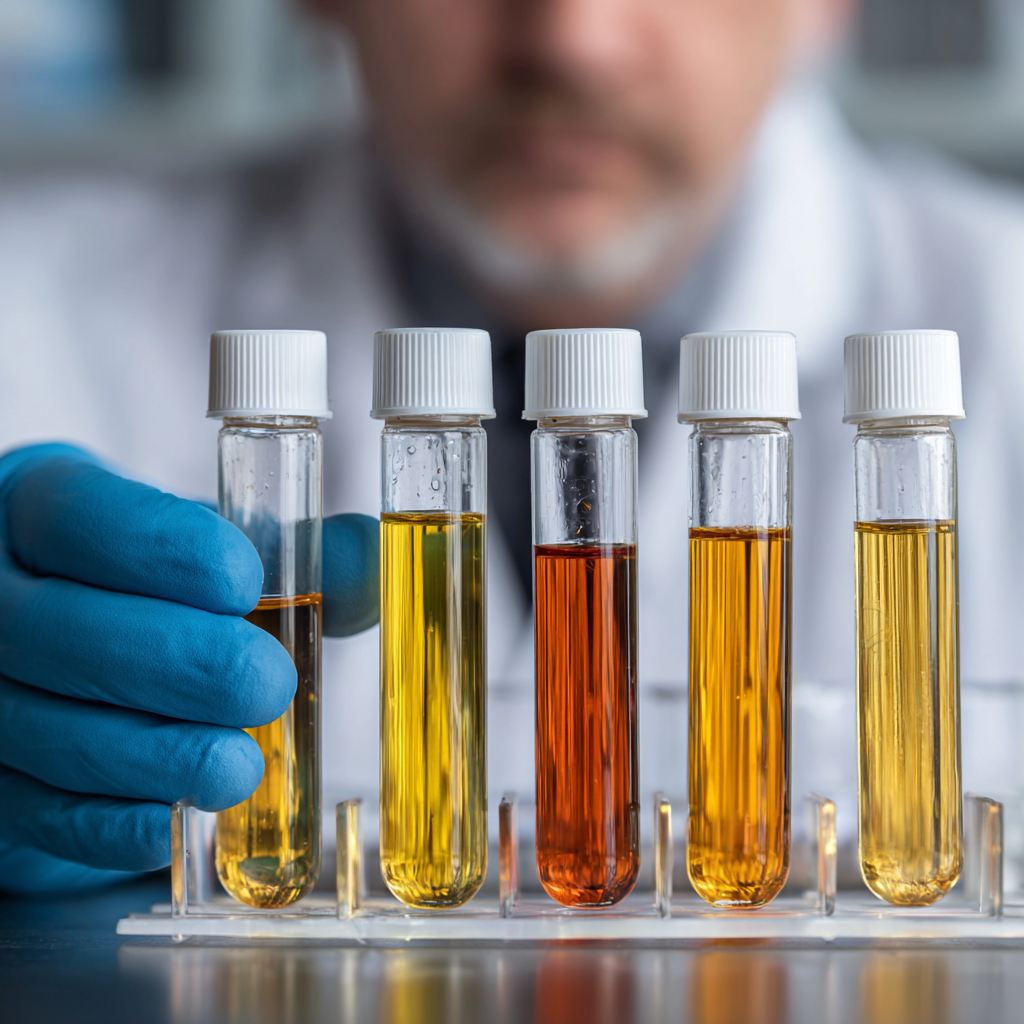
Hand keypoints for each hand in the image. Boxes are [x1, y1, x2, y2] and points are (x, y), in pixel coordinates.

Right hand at [0, 445, 378, 894]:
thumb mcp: (198, 541)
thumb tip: (374, 556)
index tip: (244, 579)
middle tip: (266, 682)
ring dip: (153, 754)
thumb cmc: (144, 579)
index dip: (164, 550)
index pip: (81, 518)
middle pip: (67, 632)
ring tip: (238, 766)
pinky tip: (175, 820)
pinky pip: (40, 811)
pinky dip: (112, 823)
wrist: (55, 633)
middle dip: (177, 664)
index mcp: (38, 509)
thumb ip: (291, 547)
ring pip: (50, 730)